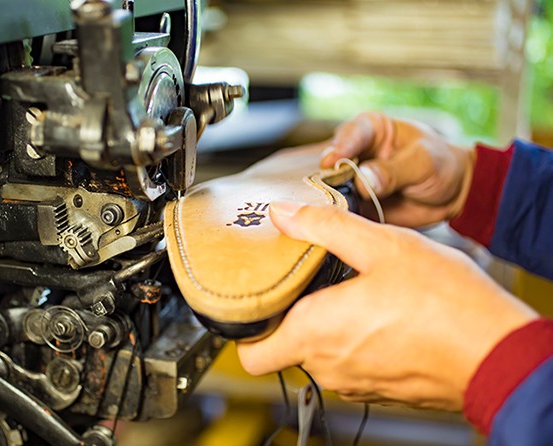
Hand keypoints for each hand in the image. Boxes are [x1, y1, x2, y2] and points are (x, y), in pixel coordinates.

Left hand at [236, 202, 536, 410]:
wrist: (496, 351)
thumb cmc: (444, 302)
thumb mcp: (381, 245)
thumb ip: (323, 227)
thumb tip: (284, 214)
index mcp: (315, 332)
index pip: (251, 353)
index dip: (250, 326)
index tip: (263, 297)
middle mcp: (329, 365)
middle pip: (285, 347)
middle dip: (293, 315)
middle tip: (311, 281)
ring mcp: (355, 382)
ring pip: (320, 355)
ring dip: (328, 324)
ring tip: (352, 290)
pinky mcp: (380, 387)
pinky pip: (351, 363)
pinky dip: (355, 339)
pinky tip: (380, 312)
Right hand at [319, 112, 474, 226]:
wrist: (454, 195)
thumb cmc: (441, 165)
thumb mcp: (423, 162)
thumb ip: (393, 170)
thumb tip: (363, 181)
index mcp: (371, 130)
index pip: (350, 134)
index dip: (340, 146)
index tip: (331, 161)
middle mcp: (356, 154)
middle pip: (332, 164)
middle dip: (328, 177)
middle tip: (326, 189)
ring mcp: (353, 182)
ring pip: (333, 190)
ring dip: (331, 201)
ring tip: (331, 208)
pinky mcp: (356, 206)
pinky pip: (343, 213)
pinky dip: (340, 219)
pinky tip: (339, 224)